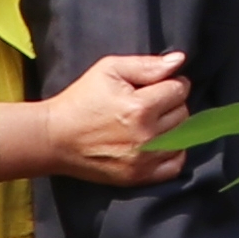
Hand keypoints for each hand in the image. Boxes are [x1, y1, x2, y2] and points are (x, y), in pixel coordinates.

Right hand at [10, 50, 194, 190]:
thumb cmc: (81, 100)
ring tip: (152, 121)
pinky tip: (158, 142)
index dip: (170, 83)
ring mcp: (144, 160)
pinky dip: (173, 152)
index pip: (179, 90)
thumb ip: (147, 65)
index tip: (156, 85)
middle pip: (183, 113)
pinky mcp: (139, 177)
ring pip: (183, 136)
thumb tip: (179, 60)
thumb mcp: (109, 70)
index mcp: (140, 107)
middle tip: (150, 103)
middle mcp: (146, 136)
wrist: (55, 138)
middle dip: (171, 104)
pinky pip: (175, 165)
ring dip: (173, 126)